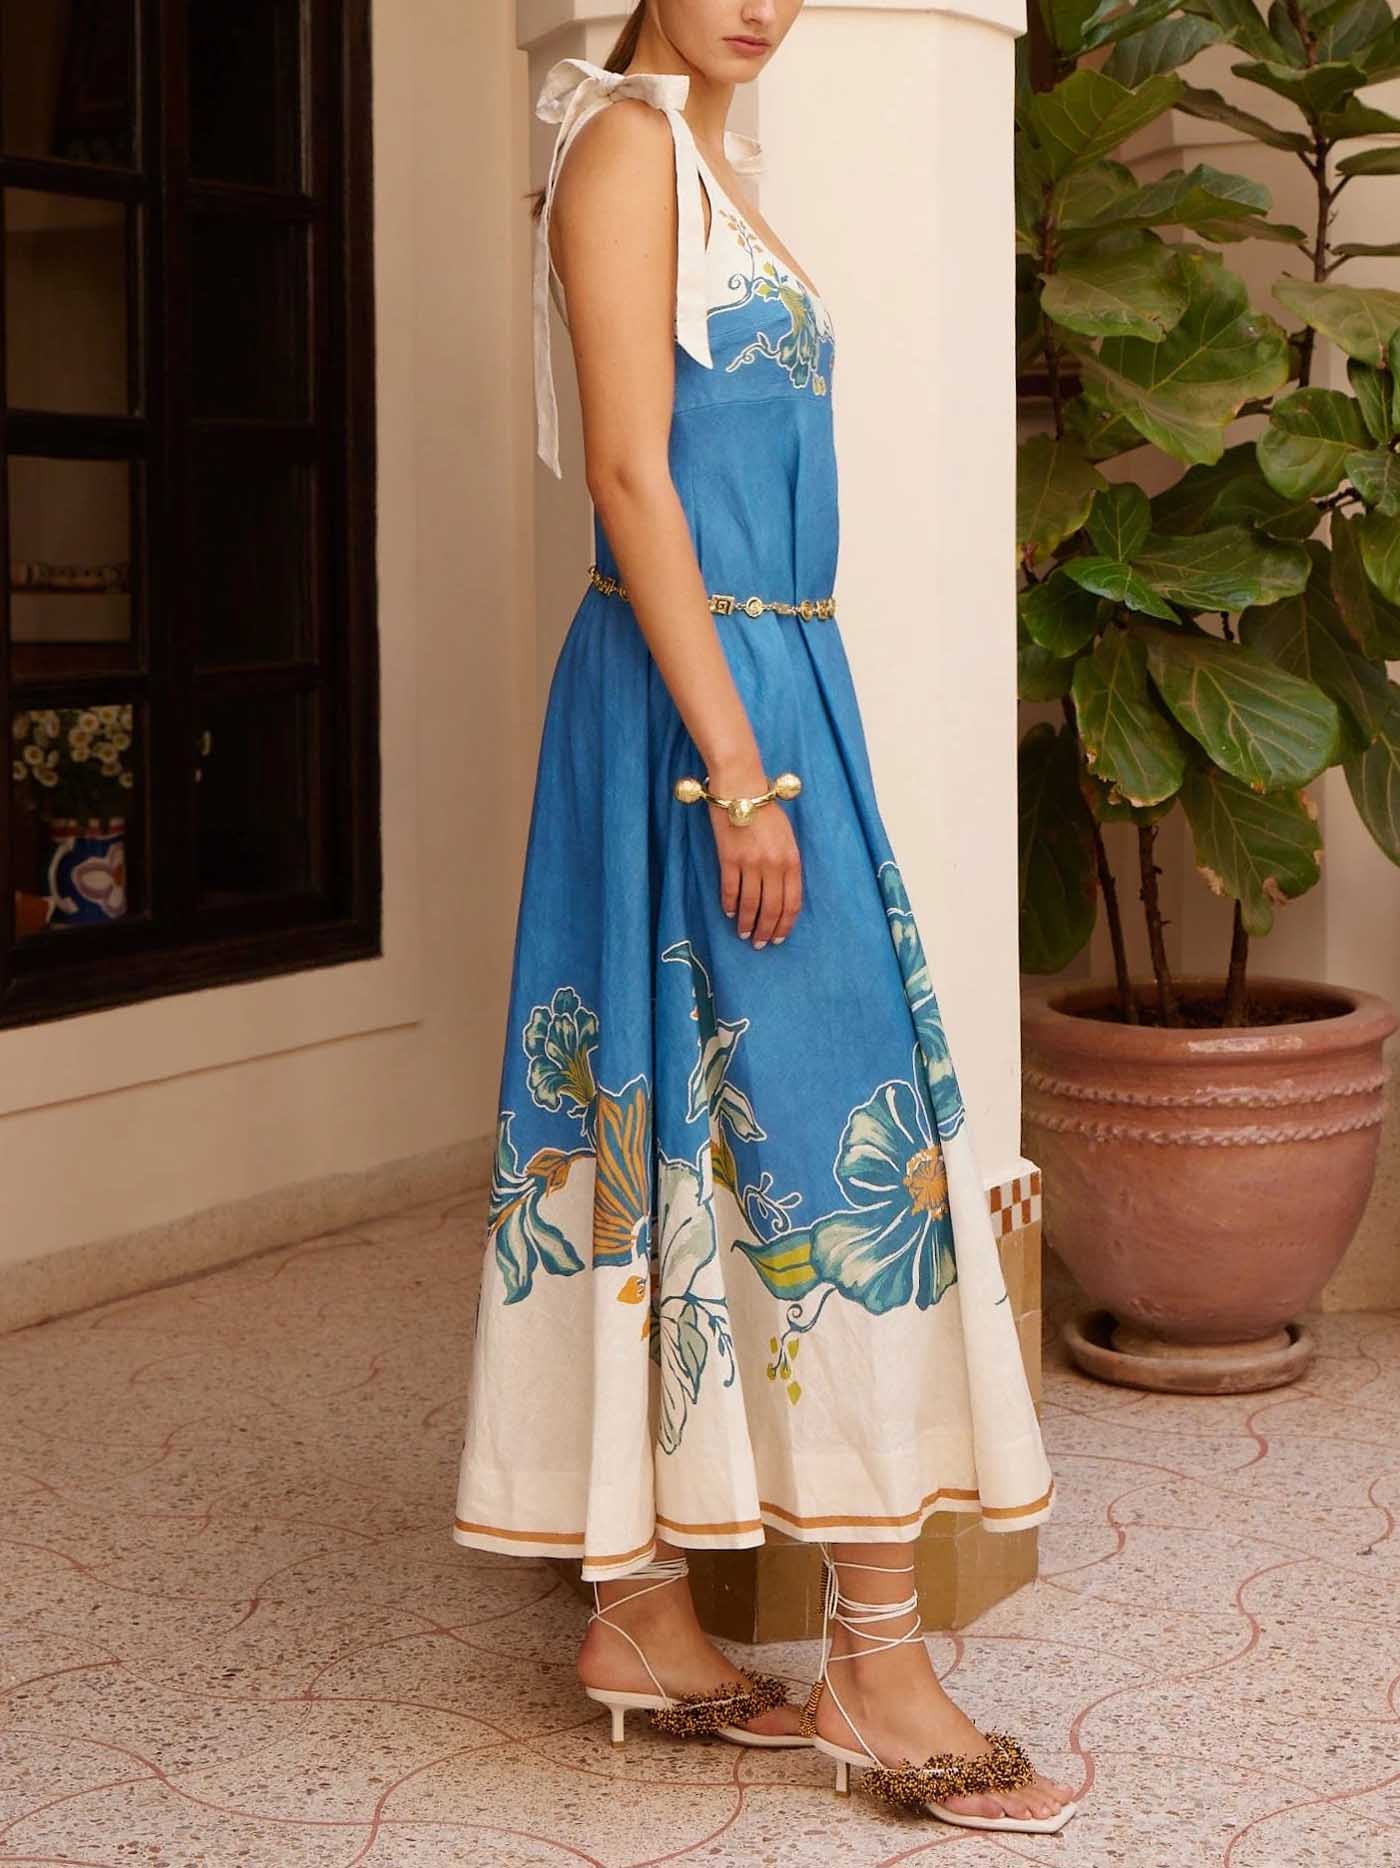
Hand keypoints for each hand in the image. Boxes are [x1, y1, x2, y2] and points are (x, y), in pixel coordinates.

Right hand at [707, 764, 802, 949]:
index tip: (779, 937)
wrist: (741, 787)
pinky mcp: (729, 859)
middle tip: (760, 944)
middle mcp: (773, 865)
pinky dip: (729, 905)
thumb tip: (781, 890)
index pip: (792, 902)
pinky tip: (730, 913)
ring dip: (747, 923)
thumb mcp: (787, 836)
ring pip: (750, 904)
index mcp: (792, 860)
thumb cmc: (765, 808)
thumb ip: (787, 863)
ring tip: (744, 934)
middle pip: (772, 908)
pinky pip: (730, 890)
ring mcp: (750, 864)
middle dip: (767, 930)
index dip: (785, 923)